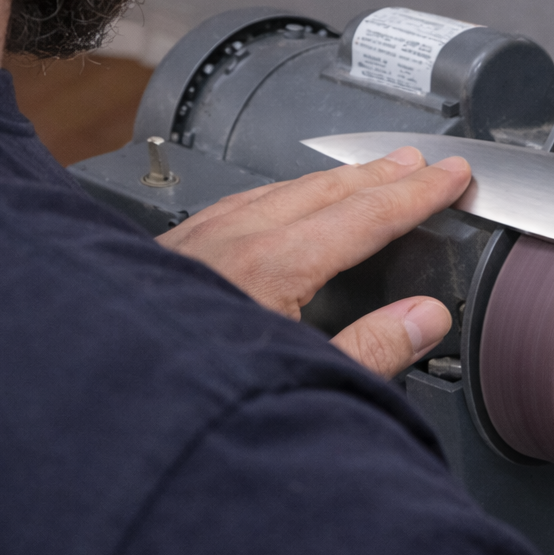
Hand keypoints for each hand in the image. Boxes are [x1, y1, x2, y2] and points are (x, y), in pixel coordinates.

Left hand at [157, 147, 471, 379]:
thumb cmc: (189, 393)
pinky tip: (277, 203)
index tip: (450, 176)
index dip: (416, 194)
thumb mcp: (302, 382)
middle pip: (323, 190)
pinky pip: (237, 204)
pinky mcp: (167, 255)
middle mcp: (232, 241)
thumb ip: (371, 350)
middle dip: (378, 174)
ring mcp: (195, 241)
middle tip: (419, 162)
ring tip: (362, 176)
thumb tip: (426, 319)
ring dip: (329, 181)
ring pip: (278, 190)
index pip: (365, 216)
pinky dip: (277, 194)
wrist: (103, 391)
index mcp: (272, 266)